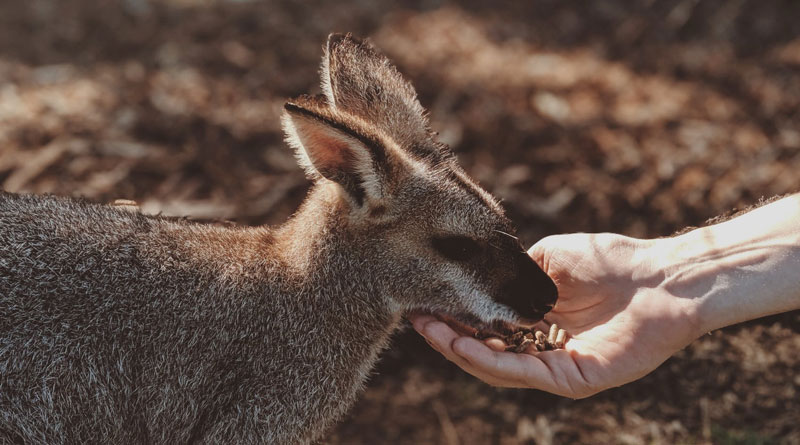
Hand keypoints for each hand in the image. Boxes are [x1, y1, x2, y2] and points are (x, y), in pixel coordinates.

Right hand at [410, 233, 700, 397]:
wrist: (662, 276)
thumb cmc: (612, 261)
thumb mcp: (547, 259)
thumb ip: (514, 272)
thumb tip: (478, 275)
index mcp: (537, 322)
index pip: (486, 327)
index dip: (454, 318)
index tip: (422, 302)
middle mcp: (543, 348)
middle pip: (485, 351)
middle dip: (447, 337)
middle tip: (415, 319)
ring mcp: (557, 367)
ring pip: (497, 367)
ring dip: (459, 350)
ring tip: (430, 330)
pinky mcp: (574, 379)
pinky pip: (524, 373)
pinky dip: (490, 360)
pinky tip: (463, 344)